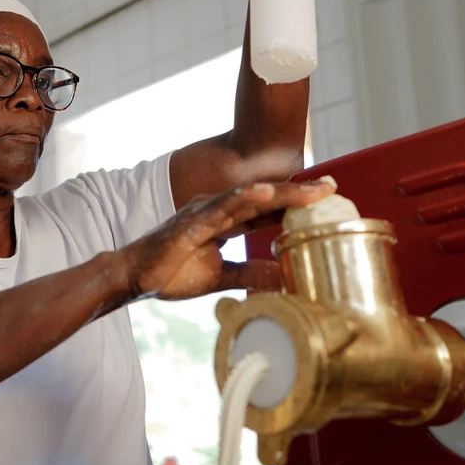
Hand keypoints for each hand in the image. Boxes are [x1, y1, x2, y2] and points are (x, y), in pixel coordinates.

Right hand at [119, 178, 335, 300]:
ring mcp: (203, 214)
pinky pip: (219, 209)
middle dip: (298, 192)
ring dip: (278, 192)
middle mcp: (216, 210)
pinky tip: (262, 193)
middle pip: (264, 199)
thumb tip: (284, 279)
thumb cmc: (170, 272)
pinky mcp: (189, 224)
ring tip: (308, 188)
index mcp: (224, 221)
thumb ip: (251, 274)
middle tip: (330, 185)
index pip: (267, 209)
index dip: (296, 203)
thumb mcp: (221, 277)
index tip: (328, 196)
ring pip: (247, 199)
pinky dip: (242, 199)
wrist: (133, 277)